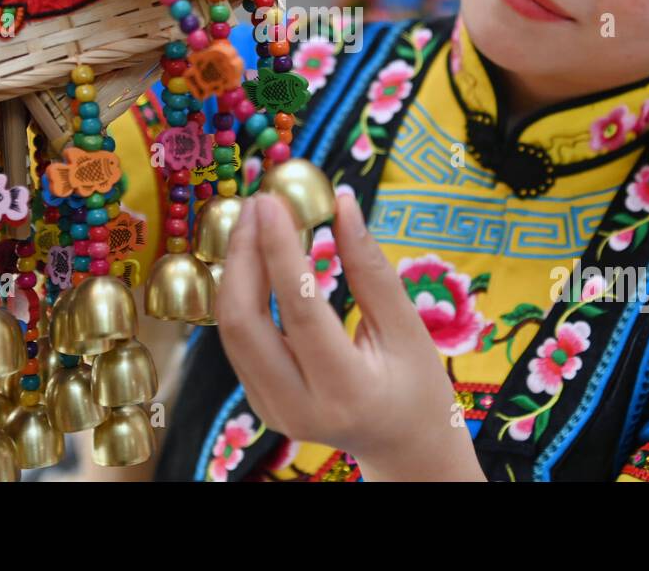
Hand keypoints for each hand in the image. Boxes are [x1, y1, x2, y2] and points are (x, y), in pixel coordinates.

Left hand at [216, 188, 486, 480]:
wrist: (405, 447)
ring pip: (231, 331)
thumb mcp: (406, 327)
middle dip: (243, 256)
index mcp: (347, 391)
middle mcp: (299, 407)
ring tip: (255, 221)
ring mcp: (272, 410)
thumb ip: (371, 267)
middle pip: (245, 323)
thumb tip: (343, 203)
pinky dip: (241, 294)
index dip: (280, 249)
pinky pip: (238, 341)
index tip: (272, 201)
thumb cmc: (418, 387)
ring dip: (236, 270)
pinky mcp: (259, 403)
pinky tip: (255, 257)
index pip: (301, 309)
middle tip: (258, 204)